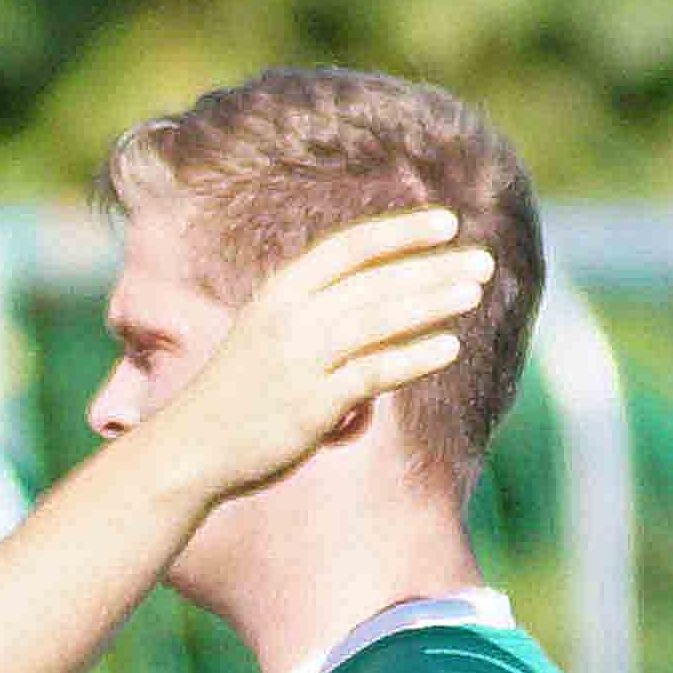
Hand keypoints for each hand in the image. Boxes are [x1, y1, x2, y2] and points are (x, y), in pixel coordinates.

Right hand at [151, 209, 494, 500]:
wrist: (190, 449)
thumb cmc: (239, 393)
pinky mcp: (311, 406)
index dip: (401, 232)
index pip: (349, 248)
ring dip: (431, 302)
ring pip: (378, 321)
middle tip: (482, 261)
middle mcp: (290, 320)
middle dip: (432, 268)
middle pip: (374, 282)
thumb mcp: (269, 334)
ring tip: (473, 292)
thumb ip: (321, 315)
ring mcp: (300, 362)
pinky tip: (447, 347)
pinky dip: (412, 358)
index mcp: (279, 294)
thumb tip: (384, 314)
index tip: (447, 223)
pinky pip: (373, 374)